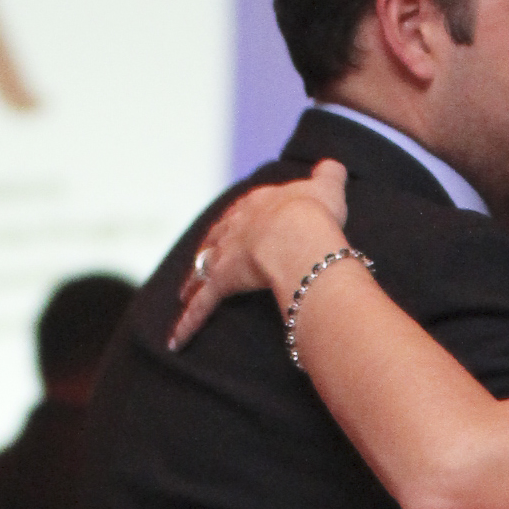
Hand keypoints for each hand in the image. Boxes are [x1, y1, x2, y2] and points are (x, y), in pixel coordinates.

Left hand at [169, 161, 350, 349]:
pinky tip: (174, 342)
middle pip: (216, 238)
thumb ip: (330, 176)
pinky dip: (186, 324)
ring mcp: (224, 254)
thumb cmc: (314, 213)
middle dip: (209, 249)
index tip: (236, 227)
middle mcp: (235, 226)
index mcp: (259, 204)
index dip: (240, 221)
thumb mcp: (327, 188)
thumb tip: (334, 167)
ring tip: (184, 294)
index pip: (244, 212)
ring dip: (191, 283)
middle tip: (203, 259)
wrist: (298, 232)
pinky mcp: (220, 283)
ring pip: (201, 270)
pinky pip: (200, 307)